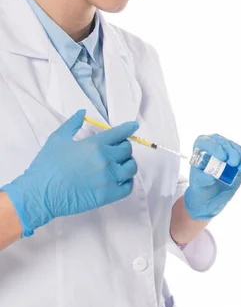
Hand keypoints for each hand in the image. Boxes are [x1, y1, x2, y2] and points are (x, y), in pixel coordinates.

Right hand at [0, 109, 138, 236]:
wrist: (40, 194)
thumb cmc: (47, 166)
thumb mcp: (57, 139)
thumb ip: (72, 124)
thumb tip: (82, 112)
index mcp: (95, 145)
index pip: (120, 133)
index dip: (129, 128)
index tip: (134, 126)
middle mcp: (105, 160)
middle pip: (127, 149)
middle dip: (124, 147)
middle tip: (116, 150)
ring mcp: (109, 178)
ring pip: (131, 167)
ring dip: (128, 164)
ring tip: (120, 165)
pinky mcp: (108, 195)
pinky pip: (128, 187)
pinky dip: (127, 182)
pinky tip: (121, 179)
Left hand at [184, 134, 240, 219]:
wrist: (211, 196)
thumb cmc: (201, 188)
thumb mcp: (198, 185)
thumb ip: (202, 179)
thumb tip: (210, 176)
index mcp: (200, 150)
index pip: (206, 142)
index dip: (214, 146)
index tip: (221, 157)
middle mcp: (214, 146)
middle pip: (222, 142)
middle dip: (230, 151)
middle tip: (233, 163)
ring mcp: (227, 151)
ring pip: (235, 147)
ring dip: (240, 155)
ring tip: (240, 168)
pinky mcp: (238, 157)